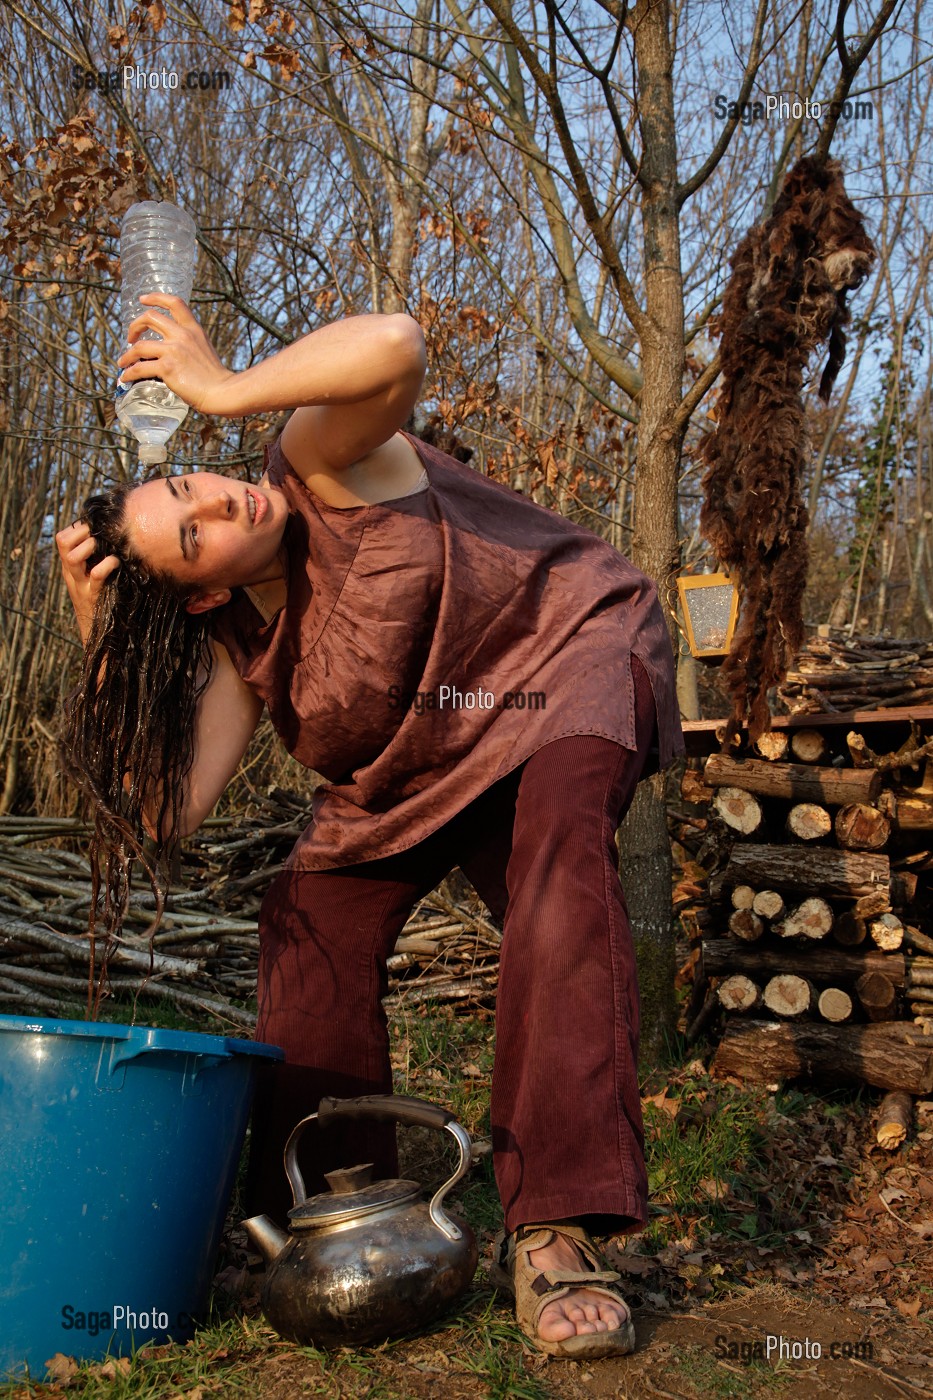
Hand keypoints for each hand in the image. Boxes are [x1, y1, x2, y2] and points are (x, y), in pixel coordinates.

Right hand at [56, 520, 119, 643]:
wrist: (98, 634)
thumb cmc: (101, 601)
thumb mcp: (92, 578)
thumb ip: (96, 560)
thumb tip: (110, 538)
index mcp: (70, 567)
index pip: (62, 538)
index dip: (77, 528)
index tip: (95, 530)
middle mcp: (71, 574)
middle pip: (62, 542)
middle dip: (82, 533)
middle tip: (100, 537)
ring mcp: (80, 585)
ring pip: (72, 557)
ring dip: (91, 547)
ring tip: (106, 549)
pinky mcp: (94, 596)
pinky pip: (96, 575)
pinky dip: (108, 564)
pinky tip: (117, 563)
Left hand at [117, 294, 237, 415]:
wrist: (221, 392)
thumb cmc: (215, 378)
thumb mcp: (205, 350)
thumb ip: (190, 344)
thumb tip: (171, 351)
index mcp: (193, 329)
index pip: (174, 303)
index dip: (155, 297)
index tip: (143, 300)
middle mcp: (182, 335)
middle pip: (150, 317)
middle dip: (134, 326)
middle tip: (130, 338)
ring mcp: (173, 350)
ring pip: (139, 346)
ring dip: (127, 355)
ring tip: (123, 362)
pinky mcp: (167, 367)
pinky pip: (140, 367)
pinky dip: (129, 373)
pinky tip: (125, 377)